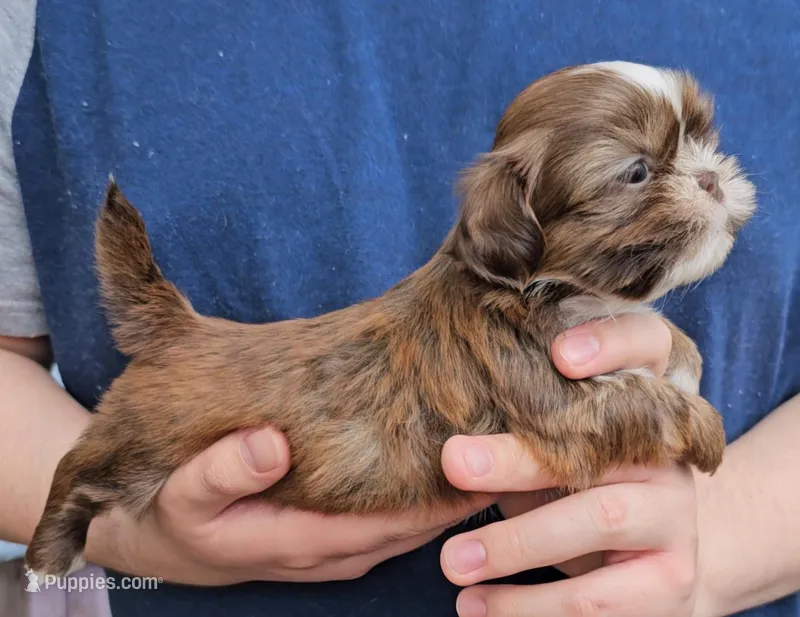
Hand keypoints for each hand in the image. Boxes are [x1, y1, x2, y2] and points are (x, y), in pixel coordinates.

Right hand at [86, 426, 493, 584]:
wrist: (165, 540)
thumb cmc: (177, 517)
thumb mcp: (184, 496)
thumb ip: (223, 471)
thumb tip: (274, 443)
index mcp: (307, 541)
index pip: (396, 521)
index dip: (447, 497)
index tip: (494, 459)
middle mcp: (335, 552)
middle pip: (416, 526)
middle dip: (464, 497)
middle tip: (516, 451)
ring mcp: (337, 549)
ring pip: (409, 526)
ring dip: (450, 499)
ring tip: (496, 454)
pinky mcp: (333, 537)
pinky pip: (391, 521)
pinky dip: (423, 500)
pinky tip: (444, 466)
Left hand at [439, 312, 696, 615]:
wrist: (647, 568)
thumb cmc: (575, 493)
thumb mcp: (553, 454)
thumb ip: (519, 431)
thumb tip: (440, 434)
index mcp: (646, 404)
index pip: (650, 344)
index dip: (612, 343)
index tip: (559, 355)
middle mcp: (669, 456)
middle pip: (601, 449)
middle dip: (518, 459)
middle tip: (453, 462)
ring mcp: (676, 520)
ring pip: (597, 522)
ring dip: (513, 545)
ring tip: (453, 563)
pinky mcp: (670, 584)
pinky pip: (595, 601)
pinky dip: (527, 606)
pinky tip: (478, 607)